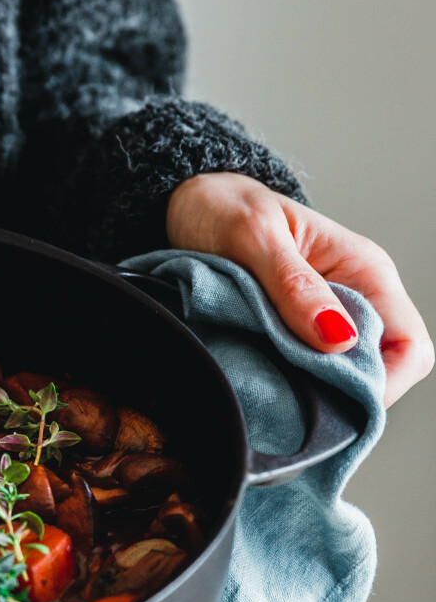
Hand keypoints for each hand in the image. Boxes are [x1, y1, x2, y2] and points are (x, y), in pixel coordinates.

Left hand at [166, 173, 433, 407]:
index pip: (410, 348)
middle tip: (289, 398)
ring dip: (311, 392)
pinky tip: (263, 383)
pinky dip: (290, 384)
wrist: (191, 203)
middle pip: (379, 373)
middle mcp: (357, 298)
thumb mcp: (253, 235)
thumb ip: (294, 285)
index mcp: (365, 271)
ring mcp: (328, 318)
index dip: (382, 383)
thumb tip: (338, 339)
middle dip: (341, 394)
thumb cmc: (223, 207)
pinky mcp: (297, 333)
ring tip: (271, 390)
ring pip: (343, 379)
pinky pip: (309, 373)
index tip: (330, 398)